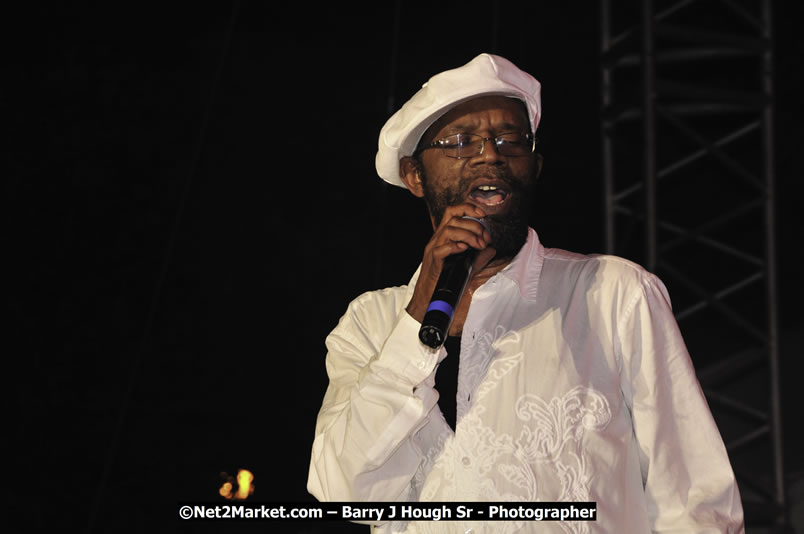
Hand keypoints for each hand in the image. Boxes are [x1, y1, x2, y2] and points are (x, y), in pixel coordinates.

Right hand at [406, 203, 495, 323]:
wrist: (428, 299)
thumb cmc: (445, 281)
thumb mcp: (466, 267)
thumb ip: (478, 258)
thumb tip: (491, 249)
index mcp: (443, 237)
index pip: (452, 212)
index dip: (468, 208)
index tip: (483, 214)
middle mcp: (437, 240)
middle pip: (453, 219)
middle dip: (474, 225)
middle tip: (485, 239)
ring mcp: (433, 250)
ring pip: (448, 230)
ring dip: (468, 235)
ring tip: (479, 245)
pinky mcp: (432, 262)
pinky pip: (441, 249)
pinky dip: (455, 246)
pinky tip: (465, 250)